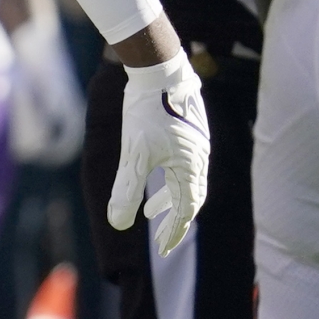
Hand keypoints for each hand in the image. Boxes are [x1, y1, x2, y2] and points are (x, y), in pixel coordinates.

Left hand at [109, 54, 208, 255]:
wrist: (159, 68)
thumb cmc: (147, 110)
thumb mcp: (133, 155)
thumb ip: (127, 191)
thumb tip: (118, 224)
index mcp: (191, 167)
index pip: (187, 210)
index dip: (174, 232)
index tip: (162, 250)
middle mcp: (200, 157)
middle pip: (191, 199)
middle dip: (175, 221)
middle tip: (161, 241)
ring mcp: (197, 142)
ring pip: (186, 181)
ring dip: (169, 200)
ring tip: (149, 212)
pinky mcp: (188, 130)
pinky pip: (184, 164)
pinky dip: (170, 179)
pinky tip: (154, 175)